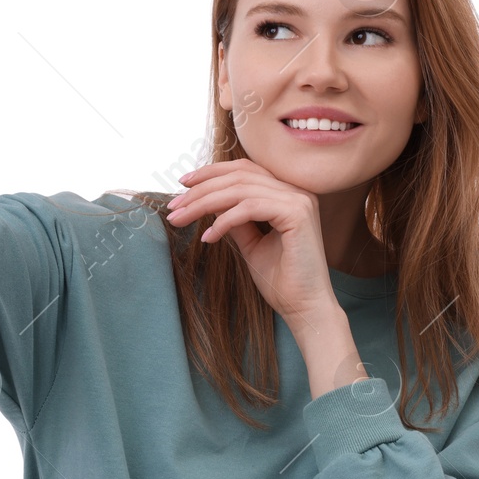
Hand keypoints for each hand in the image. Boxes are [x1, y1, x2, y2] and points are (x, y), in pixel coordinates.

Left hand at [165, 160, 338, 332]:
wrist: (305, 308)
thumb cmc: (281, 281)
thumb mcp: (251, 244)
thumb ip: (235, 220)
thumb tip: (209, 202)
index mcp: (287, 194)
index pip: (245, 169)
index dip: (211, 173)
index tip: (182, 185)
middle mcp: (296, 191)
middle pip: (238, 175)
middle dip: (200, 189)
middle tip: (173, 206)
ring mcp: (299, 200)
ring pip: (240, 189)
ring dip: (203, 203)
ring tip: (180, 219)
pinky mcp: (297, 214)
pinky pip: (249, 208)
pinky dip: (224, 221)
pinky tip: (207, 238)